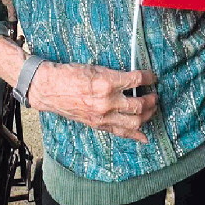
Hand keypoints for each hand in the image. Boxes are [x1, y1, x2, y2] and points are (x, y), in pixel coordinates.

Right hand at [27, 62, 157, 142]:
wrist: (49, 89)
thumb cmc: (70, 74)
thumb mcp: (96, 68)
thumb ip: (115, 75)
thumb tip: (133, 79)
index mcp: (106, 82)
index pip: (136, 80)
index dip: (149, 78)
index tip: (153, 77)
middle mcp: (106, 102)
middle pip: (139, 105)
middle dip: (151, 100)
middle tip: (155, 95)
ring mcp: (102, 116)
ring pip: (134, 122)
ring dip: (147, 115)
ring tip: (151, 109)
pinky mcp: (97, 125)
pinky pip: (120, 132)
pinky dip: (135, 135)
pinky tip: (145, 136)